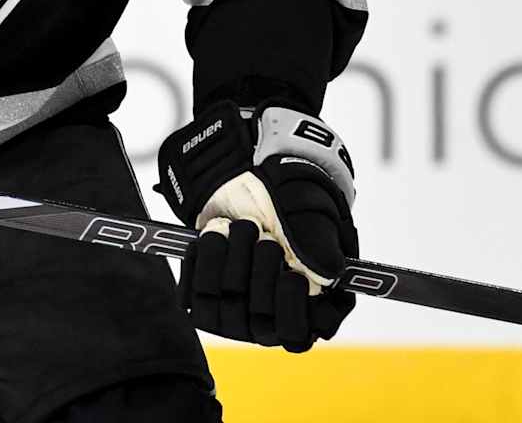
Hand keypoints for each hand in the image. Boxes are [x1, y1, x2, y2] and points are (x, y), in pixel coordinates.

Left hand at [158, 102, 358, 351]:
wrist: (249, 185)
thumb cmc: (292, 206)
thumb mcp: (314, 218)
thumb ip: (322, 246)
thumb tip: (326, 271)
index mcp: (308, 311)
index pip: (297, 336)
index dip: (293, 308)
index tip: (294, 276)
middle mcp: (271, 322)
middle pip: (259, 322)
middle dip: (262, 270)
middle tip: (265, 237)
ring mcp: (235, 316)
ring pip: (225, 311)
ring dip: (232, 261)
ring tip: (242, 227)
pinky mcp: (203, 301)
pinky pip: (194, 296)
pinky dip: (203, 259)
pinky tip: (215, 235)